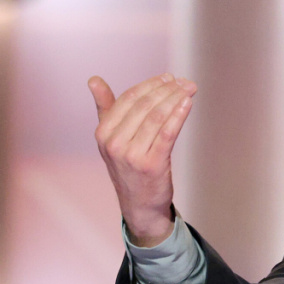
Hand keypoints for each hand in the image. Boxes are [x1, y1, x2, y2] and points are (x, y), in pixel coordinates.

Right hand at [88, 73, 196, 245]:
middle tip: (184, 82)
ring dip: (175, 99)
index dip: (150, 85)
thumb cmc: (128, 168)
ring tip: (189, 89)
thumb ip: (105, 108)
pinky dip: (178, 115)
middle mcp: (114, 143)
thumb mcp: (111, 139)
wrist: (139, 206)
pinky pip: (166, 133)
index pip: (128, 99)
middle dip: (166, 89)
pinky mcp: (152, 165)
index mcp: (103, 133)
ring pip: (156, 117)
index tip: (168, 77)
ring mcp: (132, 155)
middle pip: (143, 106)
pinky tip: (188, 104)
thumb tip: (94, 79)